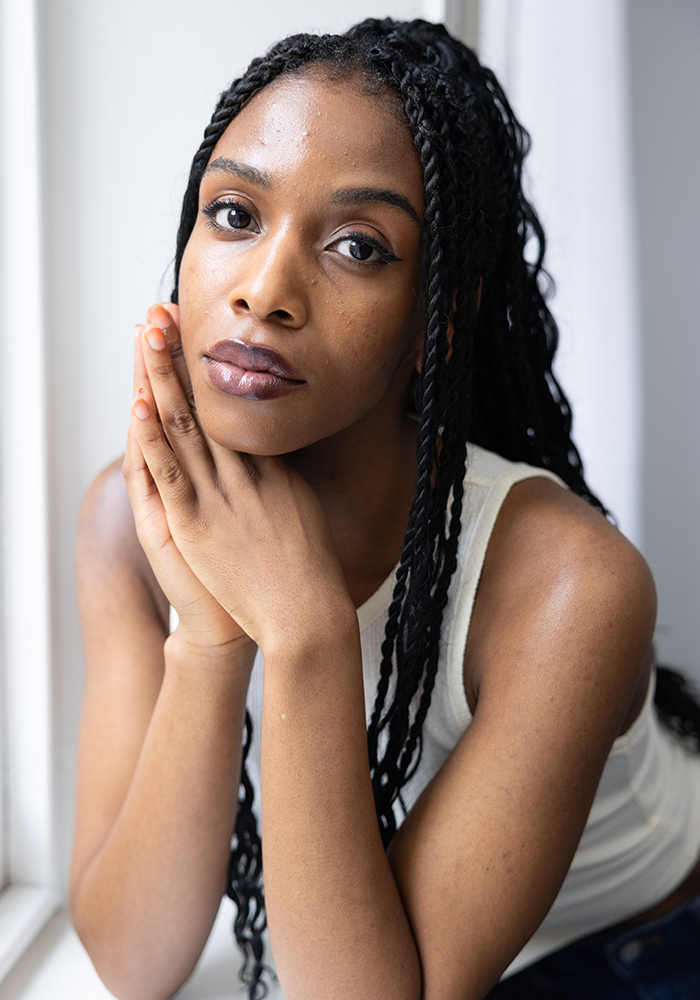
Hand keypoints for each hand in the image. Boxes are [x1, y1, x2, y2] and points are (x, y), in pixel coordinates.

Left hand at [128, 309, 353, 654]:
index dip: (209, 367)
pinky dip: (152, 437)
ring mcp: (219, 496)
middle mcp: (244, 471)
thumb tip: (277, 451)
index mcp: (269, 467)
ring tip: (145, 335)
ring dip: (161, 378)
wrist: (305, 610)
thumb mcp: (302, 507)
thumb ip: (283, 477)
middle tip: (164, 312)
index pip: (234, 405)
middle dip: (180, 354)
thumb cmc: (308, 567)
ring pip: (184, 426)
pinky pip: (171, 472)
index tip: (194, 332)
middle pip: (206, 401)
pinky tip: (139, 403)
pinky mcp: (196, 525)